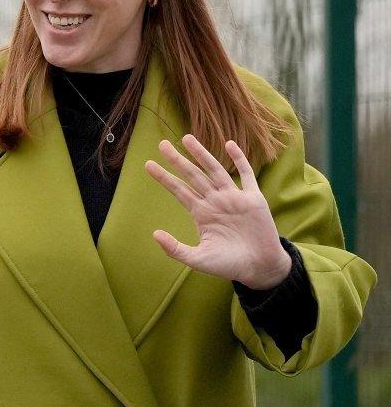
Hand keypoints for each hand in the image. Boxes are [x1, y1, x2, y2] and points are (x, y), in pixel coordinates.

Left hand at [146, 135, 291, 289]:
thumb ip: (175, 249)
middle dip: (178, 160)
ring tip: (187, 138)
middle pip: (193, 175)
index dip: (164, 177)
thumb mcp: (197, 259)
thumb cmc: (228, 264)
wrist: (258, 267)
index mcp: (201, 213)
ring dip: (202, 154)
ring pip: (215, 170)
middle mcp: (216, 201)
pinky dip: (240, 159)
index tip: (148, 165)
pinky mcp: (254, 199)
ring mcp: (234, 198)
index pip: (179, 190)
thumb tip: (154, 234)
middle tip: (161, 144)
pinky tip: (229, 144)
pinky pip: (247, 175)